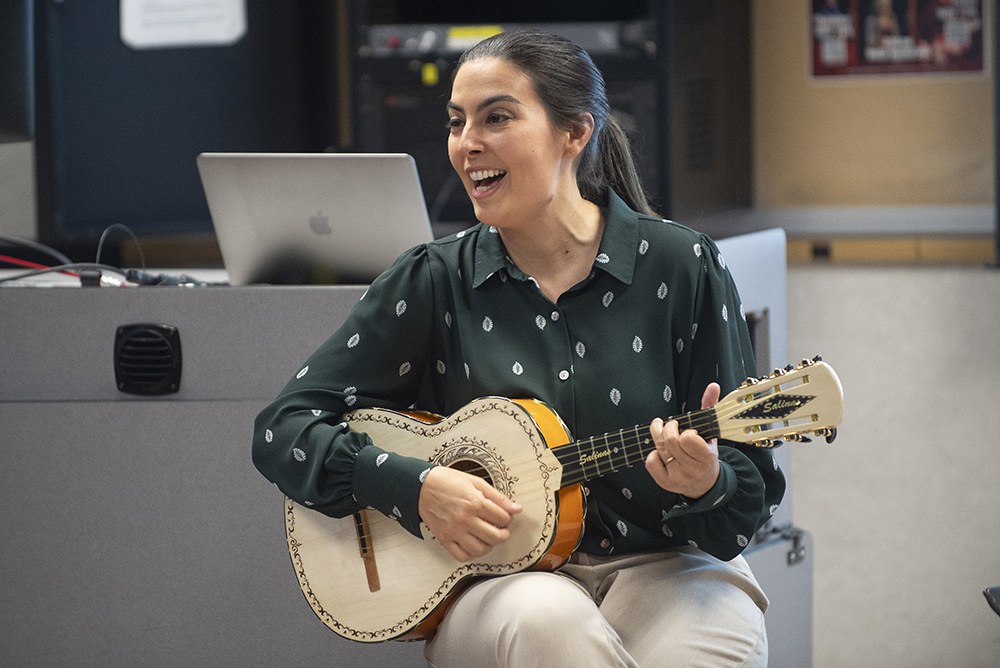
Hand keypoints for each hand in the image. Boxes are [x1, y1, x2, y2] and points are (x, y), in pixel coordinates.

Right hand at [418, 466, 522, 561]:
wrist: (421, 486)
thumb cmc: (446, 481)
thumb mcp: (476, 482)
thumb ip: (498, 497)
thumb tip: (516, 508)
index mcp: (475, 502)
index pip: (503, 518)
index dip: (508, 517)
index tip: (505, 516)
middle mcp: (465, 519)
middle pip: (495, 537)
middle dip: (503, 534)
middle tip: (502, 529)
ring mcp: (454, 531)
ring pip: (480, 549)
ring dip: (489, 545)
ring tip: (488, 537)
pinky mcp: (444, 539)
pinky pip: (462, 556)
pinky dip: (472, 554)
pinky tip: (474, 545)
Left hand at [645, 383, 721, 498]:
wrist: (705, 483)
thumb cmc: (705, 454)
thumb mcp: (710, 434)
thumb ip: (709, 409)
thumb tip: (712, 386)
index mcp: (706, 456)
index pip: (688, 438)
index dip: (686, 431)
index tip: (688, 431)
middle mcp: (692, 469)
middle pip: (669, 441)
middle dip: (668, 428)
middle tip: (672, 426)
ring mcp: (678, 477)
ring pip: (659, 449)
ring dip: (658, 436)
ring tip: (663, 431)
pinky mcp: (665, 483)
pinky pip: (650, 462)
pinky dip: (652, 454)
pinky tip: (660, 452)